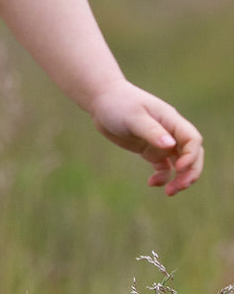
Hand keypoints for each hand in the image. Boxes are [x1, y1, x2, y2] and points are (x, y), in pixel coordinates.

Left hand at [89, 80, 203, 195]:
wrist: (102, 101)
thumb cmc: (118, 103)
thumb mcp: (133, 117)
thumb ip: (152, 131)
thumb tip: (170, 145)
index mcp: (171, 120)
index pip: (192, 139)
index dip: (191, 155)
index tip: (179, 167)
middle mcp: (170, 132)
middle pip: (192, 154)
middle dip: (190, 172)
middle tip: (179, 187)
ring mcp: (161, 142)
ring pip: (180, 164)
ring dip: (179, 178)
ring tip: (169, 192)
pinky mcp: (150, 150)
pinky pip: (163, 167)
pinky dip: (162, 177)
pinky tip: (151, 183)